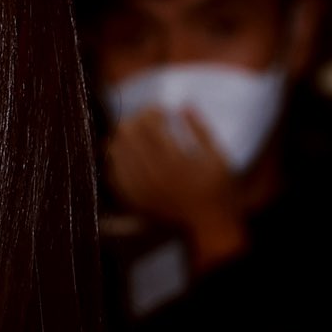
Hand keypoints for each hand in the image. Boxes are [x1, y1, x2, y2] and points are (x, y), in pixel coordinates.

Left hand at [105, 108, 247, 266]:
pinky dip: (116, 161)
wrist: (208, 226)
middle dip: (135, 121)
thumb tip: (183, 105)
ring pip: (115, 153)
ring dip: (122, 138)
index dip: (152, 111)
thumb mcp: (217, 156)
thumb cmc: (217, 188)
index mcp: (176, 161)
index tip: (161, 110)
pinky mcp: (135, 202)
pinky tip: (125, 154)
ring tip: (134, 134)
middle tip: (146, 120)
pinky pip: (113, 176)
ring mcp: (141, 190)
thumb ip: (200, 129)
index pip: (149, 124)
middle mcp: (154, 176)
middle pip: (127, 135)